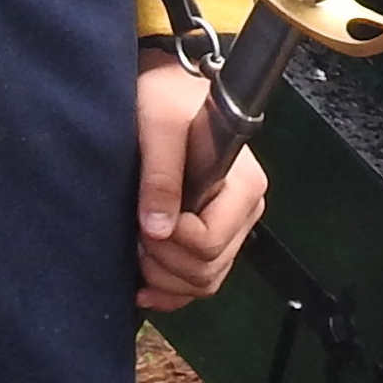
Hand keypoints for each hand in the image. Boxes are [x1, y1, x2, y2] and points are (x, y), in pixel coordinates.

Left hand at [135, 62, 269, 312]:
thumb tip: (158, 230)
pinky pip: (201, 281)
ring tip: (138, 250)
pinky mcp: (214, 234)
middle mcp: (246, 210)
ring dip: (165, 278)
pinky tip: (145, 286)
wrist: (168, 90)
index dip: (170, 242)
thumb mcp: (159, 126)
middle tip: (136, 234)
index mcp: (244, 185)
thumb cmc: (166, 98)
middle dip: (164, 262)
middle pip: (207, 269)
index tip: (144, 222)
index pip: (209, 242)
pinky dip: (172, 291)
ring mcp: (232, 226)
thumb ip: (161, 176)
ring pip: (204, 282)